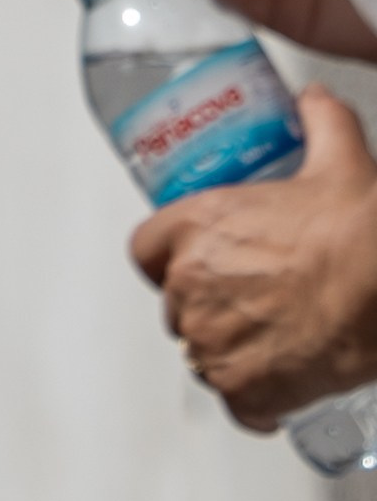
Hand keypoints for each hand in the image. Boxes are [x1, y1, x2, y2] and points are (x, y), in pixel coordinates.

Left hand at [129, 88, 376, 427]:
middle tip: (258, 298)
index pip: (145, 249)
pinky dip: (255, 402)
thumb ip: (320, 121)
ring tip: (277, 338)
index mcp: (196, 227)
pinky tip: (281, 392)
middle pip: (177, 303)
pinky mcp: (241, 387)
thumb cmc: (360, 231)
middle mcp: (190, 285)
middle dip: (211, 303)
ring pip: (203, 353)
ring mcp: (212, 340)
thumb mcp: (341, 159)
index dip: (170, 257)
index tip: (194, 260)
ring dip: (231, 350)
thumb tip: (312, 98)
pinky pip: (236, 402)